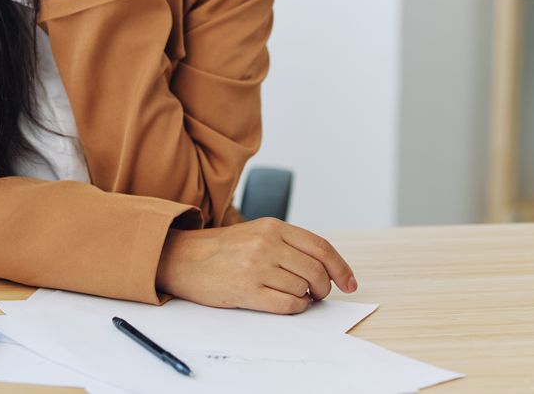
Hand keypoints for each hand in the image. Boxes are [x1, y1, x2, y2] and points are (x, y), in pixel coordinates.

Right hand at [155, 218, 357, 313]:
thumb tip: (326, 269)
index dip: (341, 268)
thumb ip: (289, 244)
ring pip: (303, 289)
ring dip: (306, 298)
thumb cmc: (223, 249)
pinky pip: (287, 305)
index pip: (321, 247)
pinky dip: (295, 308)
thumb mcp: (257, 232)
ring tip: (295, 295)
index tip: (350, 283)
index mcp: (273, 226)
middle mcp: (266, 244)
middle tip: (318, 293)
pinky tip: (287, 303)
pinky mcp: (246, 290)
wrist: (183, 258)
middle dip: (324, 288)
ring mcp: (256, 267)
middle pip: (316, 271)